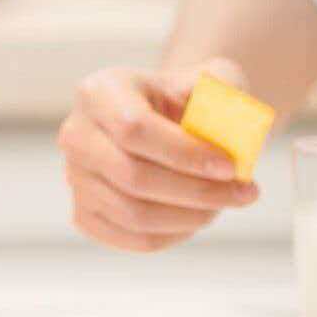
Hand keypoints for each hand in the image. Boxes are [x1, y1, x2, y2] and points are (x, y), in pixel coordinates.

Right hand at [58, 58, 259, 251]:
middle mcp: (76, 136)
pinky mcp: (84, 214)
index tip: (230, 167)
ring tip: (224, 205)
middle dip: (195, 192)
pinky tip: (197, 219)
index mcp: (98, 92)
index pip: (134, 129)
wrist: (164, 122)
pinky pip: (131, 239)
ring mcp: (75, 179)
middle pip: (132, 178)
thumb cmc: (188, 100)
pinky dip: (172, 235)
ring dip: (189, 218)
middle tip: (242, 194)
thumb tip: (223, 124)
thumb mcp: (210, 78)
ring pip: (133, 215)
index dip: (184, 154)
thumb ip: (221, 88)